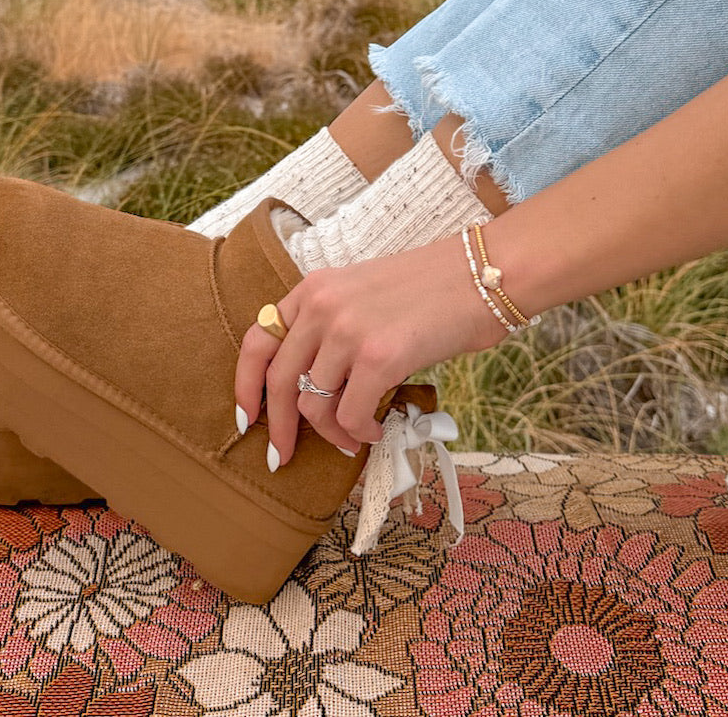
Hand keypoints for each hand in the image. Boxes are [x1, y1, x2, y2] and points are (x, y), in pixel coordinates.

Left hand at [234, 232, 504, 465]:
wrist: (482, 274)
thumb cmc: (433, 288)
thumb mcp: (364, 293)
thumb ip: (332, 328)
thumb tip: (318, 387)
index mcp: (314, 288)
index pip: (257, 340)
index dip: (245, 384)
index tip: (247, 416)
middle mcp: (322, 306)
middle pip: (279, 381)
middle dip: (278, 427)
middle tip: (282, 455)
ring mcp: (348, 331)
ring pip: (315, 404)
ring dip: (333, 432)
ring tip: (355, 437)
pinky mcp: (379, 357)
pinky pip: (351, 415)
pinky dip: (362, 433)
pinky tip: (379, 430)